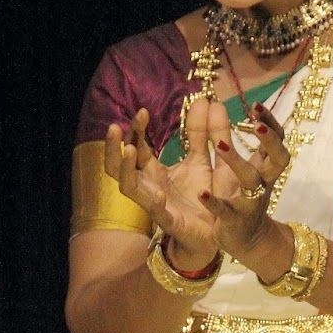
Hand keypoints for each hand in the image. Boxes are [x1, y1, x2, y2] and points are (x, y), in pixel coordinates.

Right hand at [103, 106, 216, 266]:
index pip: (136, 146)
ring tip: (128, 150)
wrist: (216, 232)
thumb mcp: (203, 159)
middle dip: (115, 145)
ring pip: (127, 186)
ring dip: (124, 168)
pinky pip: (155, 210)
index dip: (135, 129)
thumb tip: (204, 101)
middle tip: (118, 125)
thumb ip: (202, 133)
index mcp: (153, 171)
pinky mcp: (168, 221)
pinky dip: (153, 200)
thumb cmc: (203, 196)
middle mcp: (147, 186)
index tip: (142, 111)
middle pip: (119, 164)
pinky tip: (156, 192)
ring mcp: (153, 204)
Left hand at [203, 101, 291, 261]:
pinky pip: (226, 211)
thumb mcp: (235, 165)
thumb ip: (225, 135)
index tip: (257, 106)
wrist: (246, 241)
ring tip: (219, 144)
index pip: (276, 141)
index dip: (271, 123)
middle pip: (278, 159)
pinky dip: (215, 203)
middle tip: (256, 124)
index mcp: (264, 168)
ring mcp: (249, 201)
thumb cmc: (242, 196)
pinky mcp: (234, 221)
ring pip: (250, 180)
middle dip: (270, 141)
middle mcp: (262, 182)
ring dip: (237, 161)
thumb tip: (215, 103)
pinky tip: (202, 192)